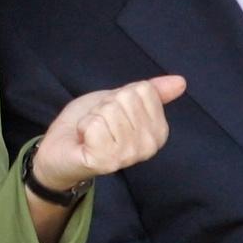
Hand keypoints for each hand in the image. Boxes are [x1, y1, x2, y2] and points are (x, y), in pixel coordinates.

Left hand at [31, 75, 185, 189]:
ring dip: (93, 117)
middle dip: (105, 106)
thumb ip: (151, 92)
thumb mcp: (121, 100)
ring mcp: (128, 156)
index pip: (143, 90)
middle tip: (99, 124)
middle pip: (125, 99)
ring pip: (109, 111)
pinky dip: (84, 127)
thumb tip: (181, 81)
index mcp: (158, 131)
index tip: (111, 113)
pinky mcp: (106, 161)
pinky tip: (84, 141)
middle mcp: (148, 146)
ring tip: (91, 133)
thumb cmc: (91, 124)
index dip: (120, 95)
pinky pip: (95, 124)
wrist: (61, 149)